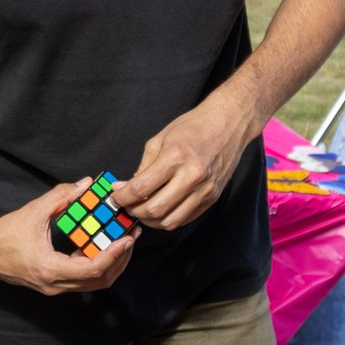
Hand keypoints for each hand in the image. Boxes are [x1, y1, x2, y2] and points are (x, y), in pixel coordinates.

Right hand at [0, 178, 139, 295]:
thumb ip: (61, 196)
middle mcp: (54, 285)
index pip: (91, 269)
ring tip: (122, 241)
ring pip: (93, 283)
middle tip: (131, 237)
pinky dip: (96, 266)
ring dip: (111, 264)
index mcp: (49, 269)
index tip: (126, 239)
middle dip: (120, 260)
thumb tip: (86, 184)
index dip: (113, 255)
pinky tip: (100, 246)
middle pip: (99, 280)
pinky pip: (82, 280)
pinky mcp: (54, 285)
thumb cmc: (4, 233)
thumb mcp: (34, 212)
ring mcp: (54, 288)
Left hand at [116, 100, 252, 231]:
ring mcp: (205, 190)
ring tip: (142, 210)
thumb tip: (129, 187)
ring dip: (151, 221)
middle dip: (134, 211)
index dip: (122, 197)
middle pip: (154, 210)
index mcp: (175, 158)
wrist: (228, 123)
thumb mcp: (160, 139)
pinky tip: (161, 210)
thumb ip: (144, 166)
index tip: (116, 196)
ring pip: (170, 221)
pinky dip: (169, 219)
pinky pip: (186, 219)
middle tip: (127, 205)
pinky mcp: (212, 198)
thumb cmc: (194, 126)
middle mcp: (192, 176)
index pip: (141, 188)